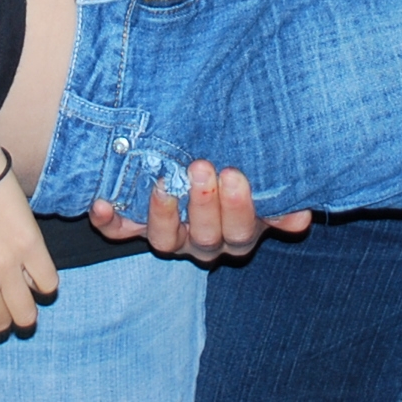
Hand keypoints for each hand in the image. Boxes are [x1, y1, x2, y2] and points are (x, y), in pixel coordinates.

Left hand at [88, 161, 311, 261]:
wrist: (192, 159)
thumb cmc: (234, 167)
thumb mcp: (262, 182)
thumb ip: (278, 198)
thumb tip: (300, 216)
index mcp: (236, 232)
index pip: (241, 232)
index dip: (238, 208)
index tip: (235, 175)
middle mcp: (202, 241)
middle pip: (206, 237)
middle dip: (204, 204)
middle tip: (201, 168)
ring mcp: (168, 236)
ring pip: (164, 240)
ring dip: (163, 213)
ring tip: (162, 185)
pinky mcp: (133, 228)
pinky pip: (119, 232)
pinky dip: (108, 221)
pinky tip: (100, 203)